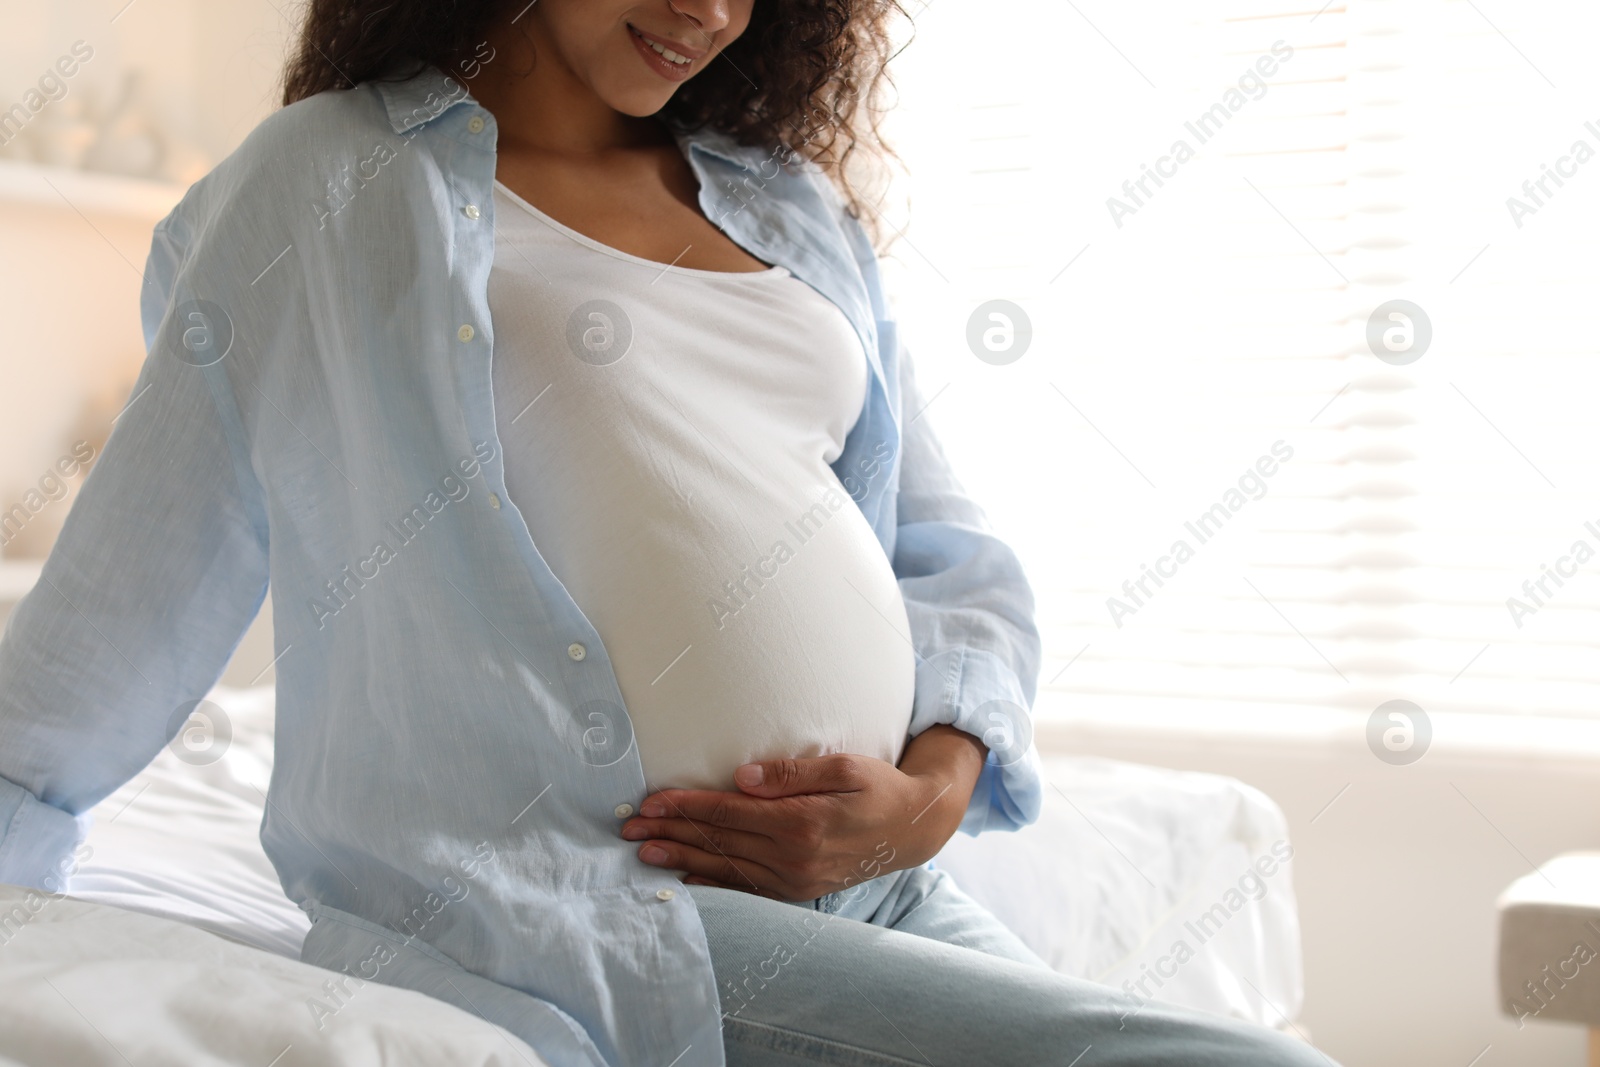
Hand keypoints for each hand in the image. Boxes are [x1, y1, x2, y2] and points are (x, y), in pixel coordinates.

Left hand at [620, 725, 987, 900]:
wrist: (914, 828)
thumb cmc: (879, 786)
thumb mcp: (843, 766)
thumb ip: (792, 773)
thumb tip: (742, 777)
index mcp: (800, 823)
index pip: (727, 813)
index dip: (684, 807)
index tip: (649, 801)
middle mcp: (793, 857)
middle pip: (718, 843)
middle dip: (670, 833)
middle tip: (627, 830)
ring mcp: (794, 879)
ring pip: (725, 868)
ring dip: (681, 859)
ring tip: (643, 854)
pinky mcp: (797, 890)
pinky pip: (746, 889)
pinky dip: (713, 884)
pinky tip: (686, 878)